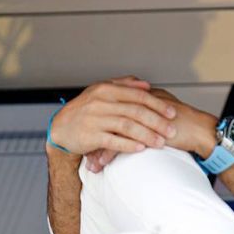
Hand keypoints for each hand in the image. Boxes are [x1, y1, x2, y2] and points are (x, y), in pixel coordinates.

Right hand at [48, 76, 176, 162]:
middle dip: (157, 122)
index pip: (138, 96)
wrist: (61, 127)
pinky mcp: (89, 135)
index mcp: (106, 89)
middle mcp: (100, 102)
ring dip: (147, 135)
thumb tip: (146, 85)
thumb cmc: (86, 110)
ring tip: (161, 142)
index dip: (158, 104)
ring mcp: (94, 119)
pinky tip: (141, 148)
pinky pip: (113, 141)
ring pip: (127, 126)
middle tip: (172, 130)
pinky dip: (128, 145)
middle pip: (136, 111)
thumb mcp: (102, 92)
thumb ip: (124, 86)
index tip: (172, 113)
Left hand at [86, 87, 218, 171]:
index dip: (104, 121)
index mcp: (143, 97)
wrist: (202, 131)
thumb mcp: (166, 114)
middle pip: (107, 118)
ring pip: (108, 131)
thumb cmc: (189, 125)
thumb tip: (142, 119)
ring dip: (97, 148)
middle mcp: (136, 104)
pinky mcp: (140, 133)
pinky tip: (100, 165)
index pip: (115, 107)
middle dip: (95, 135)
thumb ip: (153, 112)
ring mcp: (136, 118)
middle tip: (86, 147)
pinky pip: (116, 143)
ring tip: (92, 162)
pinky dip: (106, 155)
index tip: (94, 134)